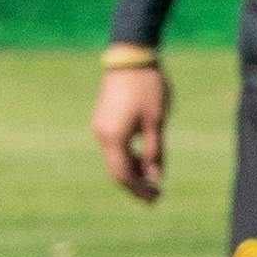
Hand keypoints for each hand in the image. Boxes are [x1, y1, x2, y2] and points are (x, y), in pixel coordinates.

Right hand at [93, 59, 167, 204]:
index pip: (124, 174)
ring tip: (153, 177)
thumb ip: (155, 150)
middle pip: (116, 170)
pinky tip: (143, 157)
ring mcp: (100, 127)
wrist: (130, 58)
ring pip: (115, 158)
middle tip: (155, 195)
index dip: (139, 190)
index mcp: (114, 138)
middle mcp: (102, 135)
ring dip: (133, 169)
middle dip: (135, 184)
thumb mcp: (156, 121)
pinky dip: (128, 156)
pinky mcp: (103, 119)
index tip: (156, 198)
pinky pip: (113, 145)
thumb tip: (155, 175)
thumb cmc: (147, 88)